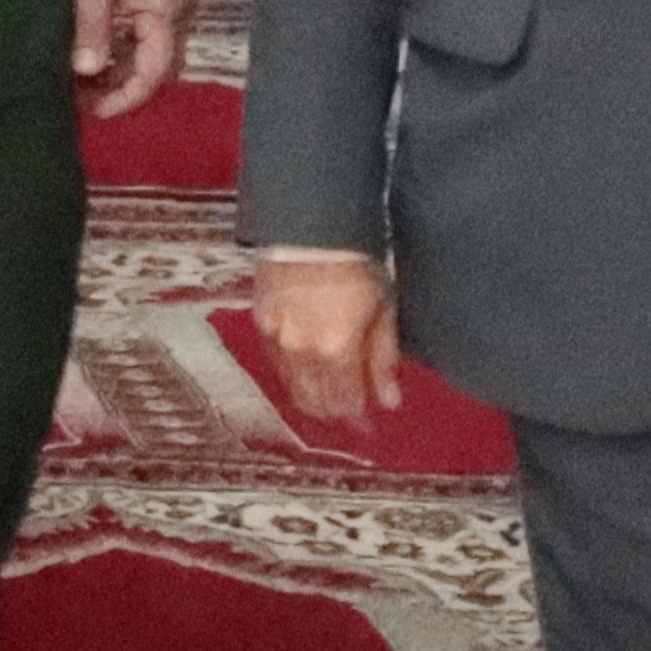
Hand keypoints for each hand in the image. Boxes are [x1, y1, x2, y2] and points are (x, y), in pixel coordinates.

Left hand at [74, 0, 198, 115]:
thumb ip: (91, 21)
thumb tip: (86, 69)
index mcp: (164, 13)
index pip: (153, 72)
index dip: (127, 97)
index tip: (97, 112)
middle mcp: (172, 16)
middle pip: (150, 67)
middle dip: (117, 86)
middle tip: (75, 96)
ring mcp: (166, 6)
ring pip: (143, 51)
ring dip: (114, 66)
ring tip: (72, 75)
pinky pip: (139, 31)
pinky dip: (116, 44)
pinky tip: (86, 47)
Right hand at [253, 254, 399, 421]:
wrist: (309, 231)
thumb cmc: (353, 267)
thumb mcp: (381, 312)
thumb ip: (383, 360)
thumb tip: (389, 400)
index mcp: (336, 351)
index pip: (344, 401)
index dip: (357, 414)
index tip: (367, 419)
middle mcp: (302, 352)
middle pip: (315, 400)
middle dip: (333, 410)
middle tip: (348, 410)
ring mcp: (277, 338)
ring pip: (292, 385)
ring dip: (310, 396)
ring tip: (326, 396)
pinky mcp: (262, 322)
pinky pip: (277, 361)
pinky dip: (292, 372)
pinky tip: (304, 369)